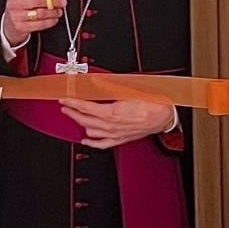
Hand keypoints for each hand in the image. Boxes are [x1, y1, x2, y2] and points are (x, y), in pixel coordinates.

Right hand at [1, 0, 66, 45]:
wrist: (10, 24)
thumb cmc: (22, 6)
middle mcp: (14, 3)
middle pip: (39, 0)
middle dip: (54, 1)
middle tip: (62, 2)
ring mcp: (16, 16)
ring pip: (40, 13)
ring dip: (53, 12)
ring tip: (59, 11)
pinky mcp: (20, 27)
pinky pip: (39, 24)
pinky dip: (50, 21)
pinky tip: (54, 19)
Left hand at [58, 97, 176, 148]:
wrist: (164, 114)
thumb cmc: (150, 102)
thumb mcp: (128, 89)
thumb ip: (109, 87)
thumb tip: (95, 82)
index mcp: (112, 112)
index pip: (85, 107)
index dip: (72, 102)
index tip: (64, 99)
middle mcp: (111, 125)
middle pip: (84, 119)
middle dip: (72, 112)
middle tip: (64, 106)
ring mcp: (115, 134)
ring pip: (91, 131)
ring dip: (80, 123)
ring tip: (73, 117)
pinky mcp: (121, 139)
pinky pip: (102, 144)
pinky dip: (92, 142)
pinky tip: (85, 140)